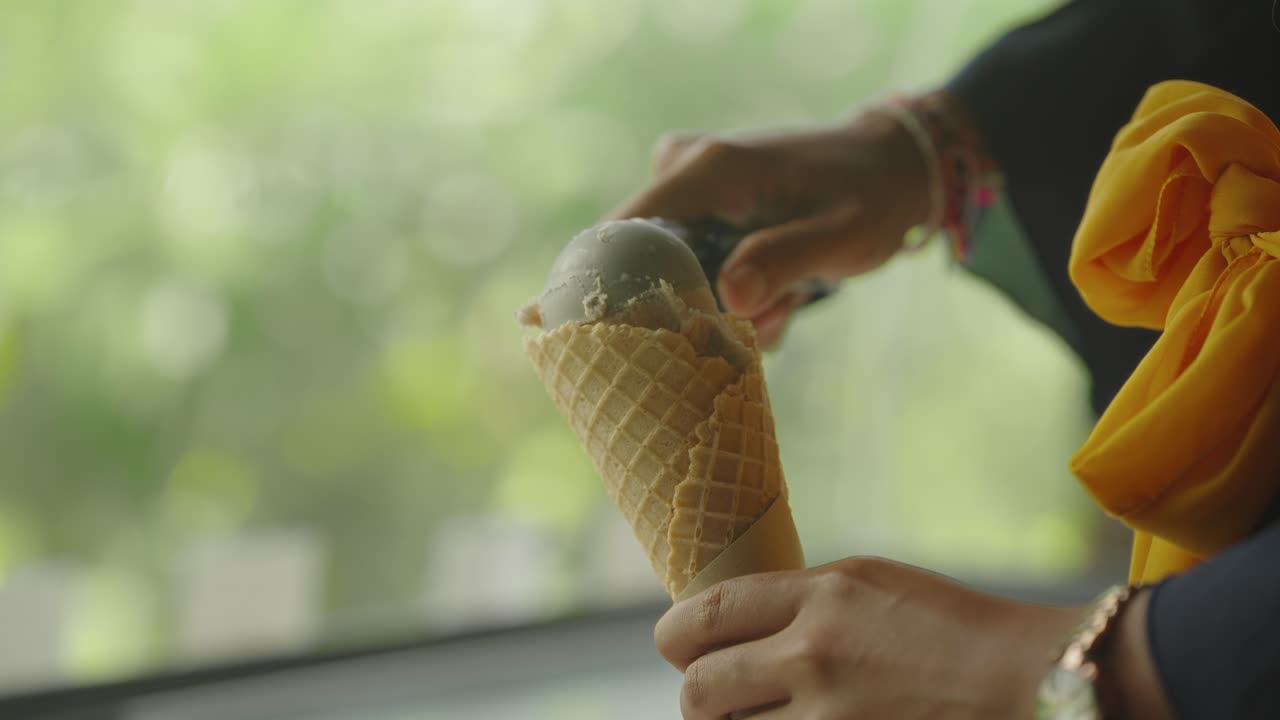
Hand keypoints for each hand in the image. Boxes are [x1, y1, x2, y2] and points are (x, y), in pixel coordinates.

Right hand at [608, 98, 942, 347]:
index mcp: (709, 170)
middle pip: (643, 260)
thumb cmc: (873, 196)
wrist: (893, 164)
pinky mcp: (701, 205)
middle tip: (760, 323)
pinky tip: (779, 299)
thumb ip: (784, 262)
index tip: (654, 342)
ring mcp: (690, 186)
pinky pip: (692, 264)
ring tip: (783, 308)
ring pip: (672, 270)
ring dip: (721, 306)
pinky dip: (732, 294)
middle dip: (693, 308)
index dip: (621, 291)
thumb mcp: (841, 236)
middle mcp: (686, 169)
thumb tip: (730, 297)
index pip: (623, 233)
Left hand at [655, 557, 1083, 719]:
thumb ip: (798, 599)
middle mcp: (816, 656)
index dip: (676, 635)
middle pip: (699, 689)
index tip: (676, 645)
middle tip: (714, 695)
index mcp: (822, 596)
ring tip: (766, 713)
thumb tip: (730, 623)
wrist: (1030, 683)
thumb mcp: (870, 583)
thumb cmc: (951, 627)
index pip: (705, 615)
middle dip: (697, 694)